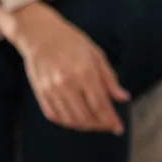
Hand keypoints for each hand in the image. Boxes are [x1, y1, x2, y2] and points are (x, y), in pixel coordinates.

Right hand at [5, 5, 127, 133]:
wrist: (38, 34)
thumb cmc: (69, 41)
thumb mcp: (95, 54)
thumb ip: (109, 79)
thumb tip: (123, 98)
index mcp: (84, 72)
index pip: (100, 105)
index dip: (111, 119)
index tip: (118, 127)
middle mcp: (66, 83)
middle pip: (86, 116)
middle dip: (100, 125)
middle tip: (107, 125)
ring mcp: (51, 89)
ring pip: (70, 120)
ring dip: (84, 126)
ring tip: (93, 123)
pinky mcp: (41, 93)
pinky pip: (55, 116)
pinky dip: (67, 122)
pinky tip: (76, 119)